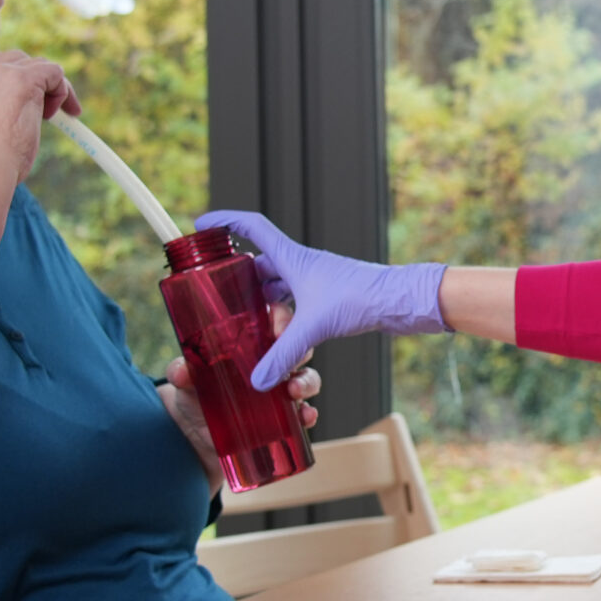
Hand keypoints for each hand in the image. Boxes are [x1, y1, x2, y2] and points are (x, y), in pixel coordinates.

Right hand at [0, 49, 76, 180]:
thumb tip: (15, 119)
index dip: (11, 83)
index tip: (22, 105)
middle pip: (14, 61)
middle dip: (33, 82)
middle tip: (44, 113)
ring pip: (36, 64)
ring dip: (50, 88)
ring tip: (50, 118)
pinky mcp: (23, 80)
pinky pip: (53, 71)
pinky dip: (63, 91)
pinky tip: (56, 115)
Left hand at [165, 302, 321, 485]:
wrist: (196, 437)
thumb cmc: (195, 396)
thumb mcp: (186, 381)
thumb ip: (181, 371)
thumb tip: (181, 372)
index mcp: (250, 344)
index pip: (272, 321)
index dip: (280, 317)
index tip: (277, 324)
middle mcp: (272, 363)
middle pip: (297, 346)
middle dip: (300, 349)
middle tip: (292, 356)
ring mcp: (281, 390)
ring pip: (307, 378)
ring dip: (307, 382)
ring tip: (295, 391)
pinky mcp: (284, 418)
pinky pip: (304, 413)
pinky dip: (308, 414)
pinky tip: (304, 417)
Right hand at [193, 210, 448, 389]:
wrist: (398, 301)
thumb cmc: (359, 298)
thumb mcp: (314, 327)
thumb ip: (283, 354)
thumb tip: (257, 380)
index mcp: (292, 257)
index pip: (251, 226)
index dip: (225, 221)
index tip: (202, 224)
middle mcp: (302, 264)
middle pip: (260, 263)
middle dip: (239, 279)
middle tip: (219, 296)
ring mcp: (315, 279)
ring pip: (277, 285)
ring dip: (261, 300)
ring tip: (245, 321)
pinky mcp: (327, 296)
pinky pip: (294, 300)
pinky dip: (282, 314)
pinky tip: (279, 333)